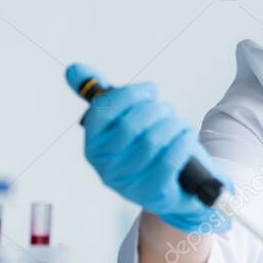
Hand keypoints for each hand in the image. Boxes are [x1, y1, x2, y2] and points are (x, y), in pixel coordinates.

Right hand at [65, 63, 232, 233]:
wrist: (182, 189)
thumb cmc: (154, 149)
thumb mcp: (129, 122)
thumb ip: (105, 97)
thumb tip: (74, 68)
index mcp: (94, 146)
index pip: (102, 111)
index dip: (130, 94)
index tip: (150, 91)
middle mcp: (106, 167)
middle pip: (131, 124)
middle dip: (157, 110)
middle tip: (168, 111)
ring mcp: (129, 184)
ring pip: (153, 140)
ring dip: (174, 125)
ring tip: (179, 126)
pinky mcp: (155, 194)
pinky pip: (171, 158)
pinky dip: (184, 141)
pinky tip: (187, 138)